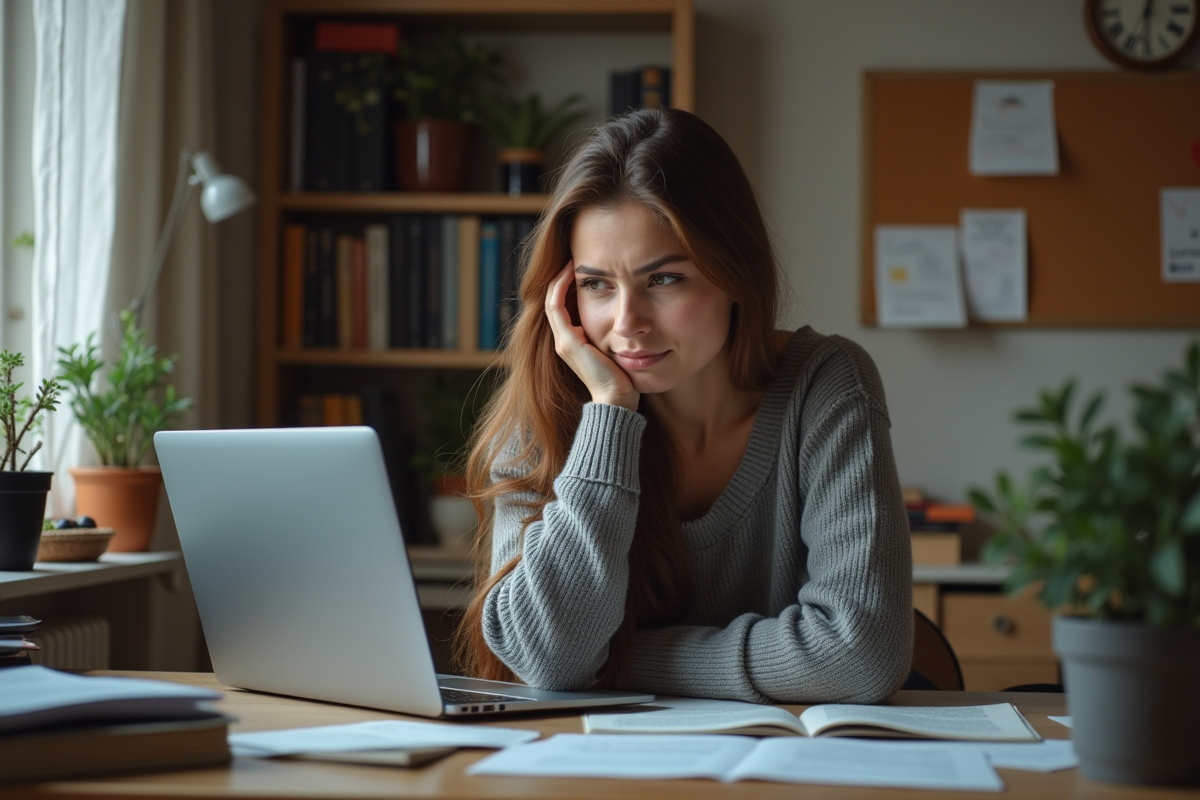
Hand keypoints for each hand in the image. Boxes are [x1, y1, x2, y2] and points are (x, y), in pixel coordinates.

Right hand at [544, 262, 639, 410]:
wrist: (617, 400)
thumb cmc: (622, 378)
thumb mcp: (615, 349)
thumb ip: (611, 333)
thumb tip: (625, 317)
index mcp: (572, 343)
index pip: (561, 307)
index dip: (566, 286)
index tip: (579, 268)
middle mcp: (562, 342)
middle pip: (553, 302)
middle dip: (561, 279)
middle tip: (573, 259)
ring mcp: (563, 342)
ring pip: (552, 301)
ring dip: (560, 279)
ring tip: (571, 261)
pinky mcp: (568, 343)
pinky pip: (557, 307)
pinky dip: (562, 287)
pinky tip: (573, 272)